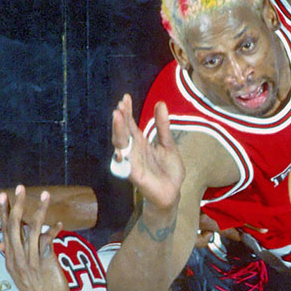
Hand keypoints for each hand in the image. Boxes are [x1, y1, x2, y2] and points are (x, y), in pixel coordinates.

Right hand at [0, 185, 69, 290]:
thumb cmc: (35, 289)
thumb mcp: (18, 273)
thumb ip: (12, 254)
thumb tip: (3, 240)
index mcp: (10, 258)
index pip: (4, 230)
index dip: (3, 212)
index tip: (3, 196)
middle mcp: (18, 258)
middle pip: (15, 226)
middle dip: (17, 205)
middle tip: (20, 188)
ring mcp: (31, 260)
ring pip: (33, 230)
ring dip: (40, 211)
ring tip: (45, 196)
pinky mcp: (45, 262)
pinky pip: (48, 242)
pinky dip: (54, 231)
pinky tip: (59, 223)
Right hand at [111, 94, 184, 211]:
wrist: (173, 192)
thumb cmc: (169, 170)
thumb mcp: (168, 144)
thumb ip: (163, 126)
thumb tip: (160, 103)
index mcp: (140, 142)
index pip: (130, 124)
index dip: (127, 111)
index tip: (125, 98)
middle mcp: (134, 151)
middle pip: (123, 133)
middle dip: (120, 119)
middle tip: (119, 106)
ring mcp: (133, 162)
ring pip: (121, 146)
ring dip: (118, 132)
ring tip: (117, 117)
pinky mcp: (135, 176)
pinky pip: (126, 166)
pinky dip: (123, 157)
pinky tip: (121, 150)